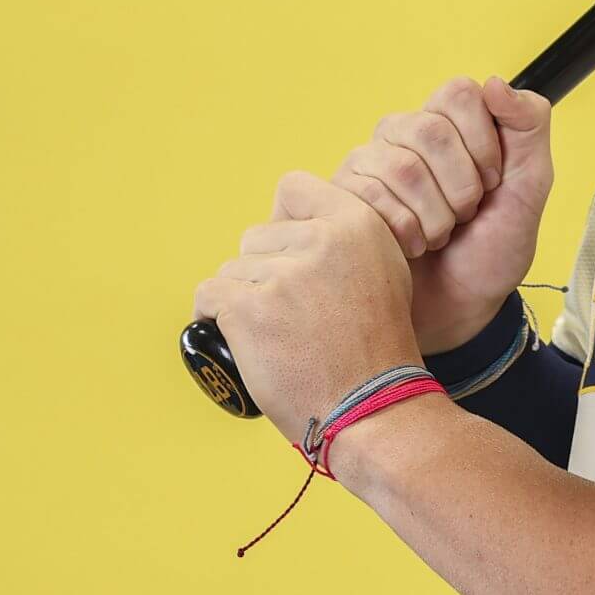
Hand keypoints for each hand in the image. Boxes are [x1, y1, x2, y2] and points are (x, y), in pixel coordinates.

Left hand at [191, 171, 422, 447]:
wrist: (372, 407)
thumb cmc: (377, 349)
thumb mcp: (386, 270)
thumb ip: (346, 239)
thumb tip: (295, 227)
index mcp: (357, 223)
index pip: (293, 188)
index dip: (284, 221)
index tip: (291, 256)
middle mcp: (320, 239)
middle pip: (256, 236)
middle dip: (265, 271)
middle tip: (294, 315)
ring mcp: (282, 274)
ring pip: (232, 270)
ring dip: (243, 299)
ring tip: (278, 336)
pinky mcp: (248, 309)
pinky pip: (208, 296)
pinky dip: (213, 316)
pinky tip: (236, 337)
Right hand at [324, 75, 554, 354]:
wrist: (459, 309)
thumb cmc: (493, 249)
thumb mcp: (530, 188)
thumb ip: (527, 127)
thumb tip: (495, 82)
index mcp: (448, 122)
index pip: (459, 93)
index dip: (483, 142)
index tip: (492, 182)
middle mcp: (402, 133)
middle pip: (429, 129)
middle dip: (461, 187)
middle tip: (464, 216)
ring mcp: (367, 163)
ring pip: (400, 166)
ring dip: (433, 216)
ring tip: (438, 236)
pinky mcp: (339, 197)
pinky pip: (368, 198)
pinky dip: (404, 234)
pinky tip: (409, 248)